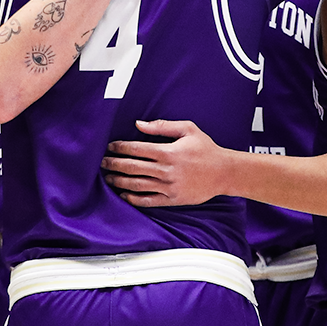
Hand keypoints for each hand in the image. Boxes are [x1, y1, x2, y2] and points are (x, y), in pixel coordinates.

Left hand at [101, 120, 230, 206]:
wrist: (224, 173)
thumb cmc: (206, 148)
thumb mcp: (188, 129)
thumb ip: (162, 126)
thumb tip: (138, 124)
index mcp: (168, 151)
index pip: (136, 149)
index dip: (120, 147)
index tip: (110, 147)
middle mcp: (166, 170)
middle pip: (132, 167)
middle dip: (114, 164)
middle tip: (102, 162)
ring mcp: (168, 186)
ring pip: (136, 185)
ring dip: (119, 181)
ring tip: (108, 177)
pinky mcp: (172, 199)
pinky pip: (148, 201)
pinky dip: (133, 198)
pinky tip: (123, 194)